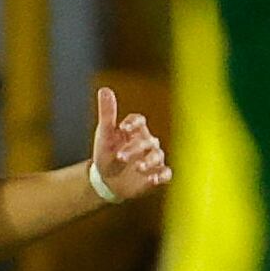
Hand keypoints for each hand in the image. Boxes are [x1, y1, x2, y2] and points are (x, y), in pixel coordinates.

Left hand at [91, 86, 170, 200]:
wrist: (107, 181)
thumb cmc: (106, 154)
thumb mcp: (104, 135)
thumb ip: (107, 113)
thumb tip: (104, 89)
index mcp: (134, 130)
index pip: (138, 120)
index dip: (133, 123)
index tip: (123, 128)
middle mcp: (146, 142)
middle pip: (146, 141)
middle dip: (134, 149)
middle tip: (120, 157)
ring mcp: (152, 158)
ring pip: (157, 155)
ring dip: (149, 161)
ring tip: (138, 168)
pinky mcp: (156, 174)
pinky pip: (165, 173)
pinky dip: (162, 175)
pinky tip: (153, 179)